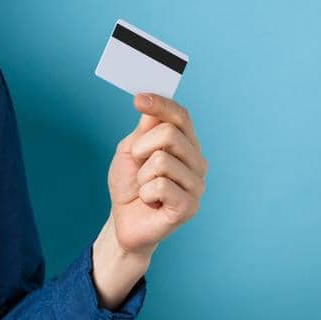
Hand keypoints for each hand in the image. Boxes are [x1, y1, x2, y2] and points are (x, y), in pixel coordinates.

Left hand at [106, 92, 207, 256]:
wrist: (124, 220)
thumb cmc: (130, 183)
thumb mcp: (131, 150)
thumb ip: (144, 128)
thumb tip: (150, 101)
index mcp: (186, 144)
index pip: (180, 116)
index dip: (161, 104)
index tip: (139, 99)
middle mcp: (197, 162)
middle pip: (169, 134)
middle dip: (141, 148)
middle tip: (137, 165)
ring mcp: (196, 185)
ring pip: (161, 161)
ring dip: (142, 175)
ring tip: (145, 187)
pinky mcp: (189, 207)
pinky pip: (159, 186)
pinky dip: (145, 193)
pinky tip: (150, 202)